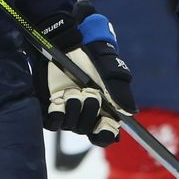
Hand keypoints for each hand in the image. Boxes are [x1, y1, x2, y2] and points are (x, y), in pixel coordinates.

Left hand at [33, 2, 136, 146]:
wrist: (66, 45)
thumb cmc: (89, 57)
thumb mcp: (108, 71)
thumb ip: (120, 91)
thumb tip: (129, 112)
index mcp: (101, 109)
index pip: (105, 134)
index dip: (106, 133)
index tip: (106, 122)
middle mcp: (83, 114)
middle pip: (88, 130)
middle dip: (90, 111)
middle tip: (90, 93)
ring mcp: (66, 112)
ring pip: (71, 126)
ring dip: (74, 109)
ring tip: (73, 90)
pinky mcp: (49, 108)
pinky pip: (53, 123)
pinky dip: (57, 114)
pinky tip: (59, 100)